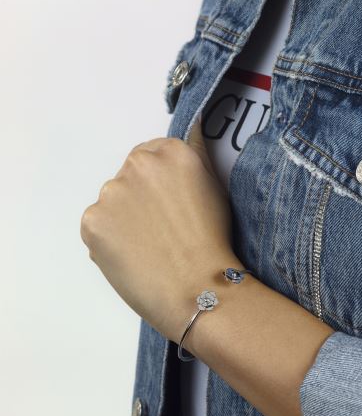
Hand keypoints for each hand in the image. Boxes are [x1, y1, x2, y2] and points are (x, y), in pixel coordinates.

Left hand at [80, 117, 242, 343]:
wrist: (196, 287)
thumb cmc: (212, 240)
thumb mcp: (214, 186)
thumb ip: (196, 154)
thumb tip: (192, 127)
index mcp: (170, 152)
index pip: (153, 153)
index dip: (161, 181)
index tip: (169, 201)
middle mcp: (137, 164)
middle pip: (131, 174)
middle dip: (141, 194)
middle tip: (161, 226)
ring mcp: (111, 192)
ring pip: (114, 200)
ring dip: (124, 215)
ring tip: (147, 244)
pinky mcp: (92, 220)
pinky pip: (99, 224)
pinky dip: (110, 237)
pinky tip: (132, 254)